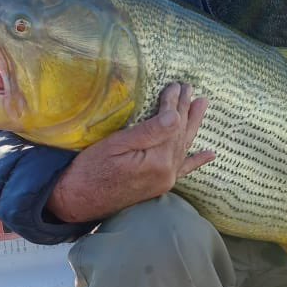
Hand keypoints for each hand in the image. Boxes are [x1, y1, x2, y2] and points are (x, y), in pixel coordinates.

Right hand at [46, 83, 213, 222]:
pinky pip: (183, 171)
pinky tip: (209, 154)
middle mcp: (167, 173)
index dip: (174, 103)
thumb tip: (175, 116)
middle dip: (186, 109)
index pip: (172, 124)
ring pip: (184, 147)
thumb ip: (149, 132)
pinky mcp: (159, 187)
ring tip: (202, 105)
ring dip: (194, 125)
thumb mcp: (116, 145)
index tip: (175, 85)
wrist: (77, 201)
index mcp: (158, 161)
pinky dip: (196, 161)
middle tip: (191, 88)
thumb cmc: (90, 169)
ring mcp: (165, 181)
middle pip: (181, 134)